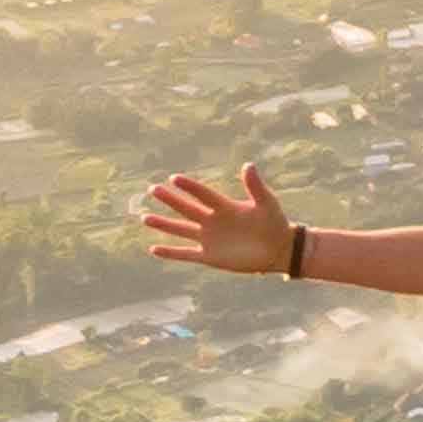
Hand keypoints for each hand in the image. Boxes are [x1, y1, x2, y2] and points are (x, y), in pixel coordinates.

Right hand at [139, 163, 291, 276]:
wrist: (278, 249)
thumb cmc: (274, 222)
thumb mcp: (266, 202)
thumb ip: (255, 186)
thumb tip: (248, 164)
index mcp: (225, 207)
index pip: (203, 194)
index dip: (189, 187)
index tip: (173, 178)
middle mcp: (213, 221)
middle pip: (187, 209)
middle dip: (170, 200)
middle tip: (152, 189)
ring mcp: (209, 239)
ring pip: (181, 230)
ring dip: (164, 224)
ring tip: (144, 217)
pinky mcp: (209, 257)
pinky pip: (186, 254)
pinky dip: (170, 253)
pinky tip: (153, 249)